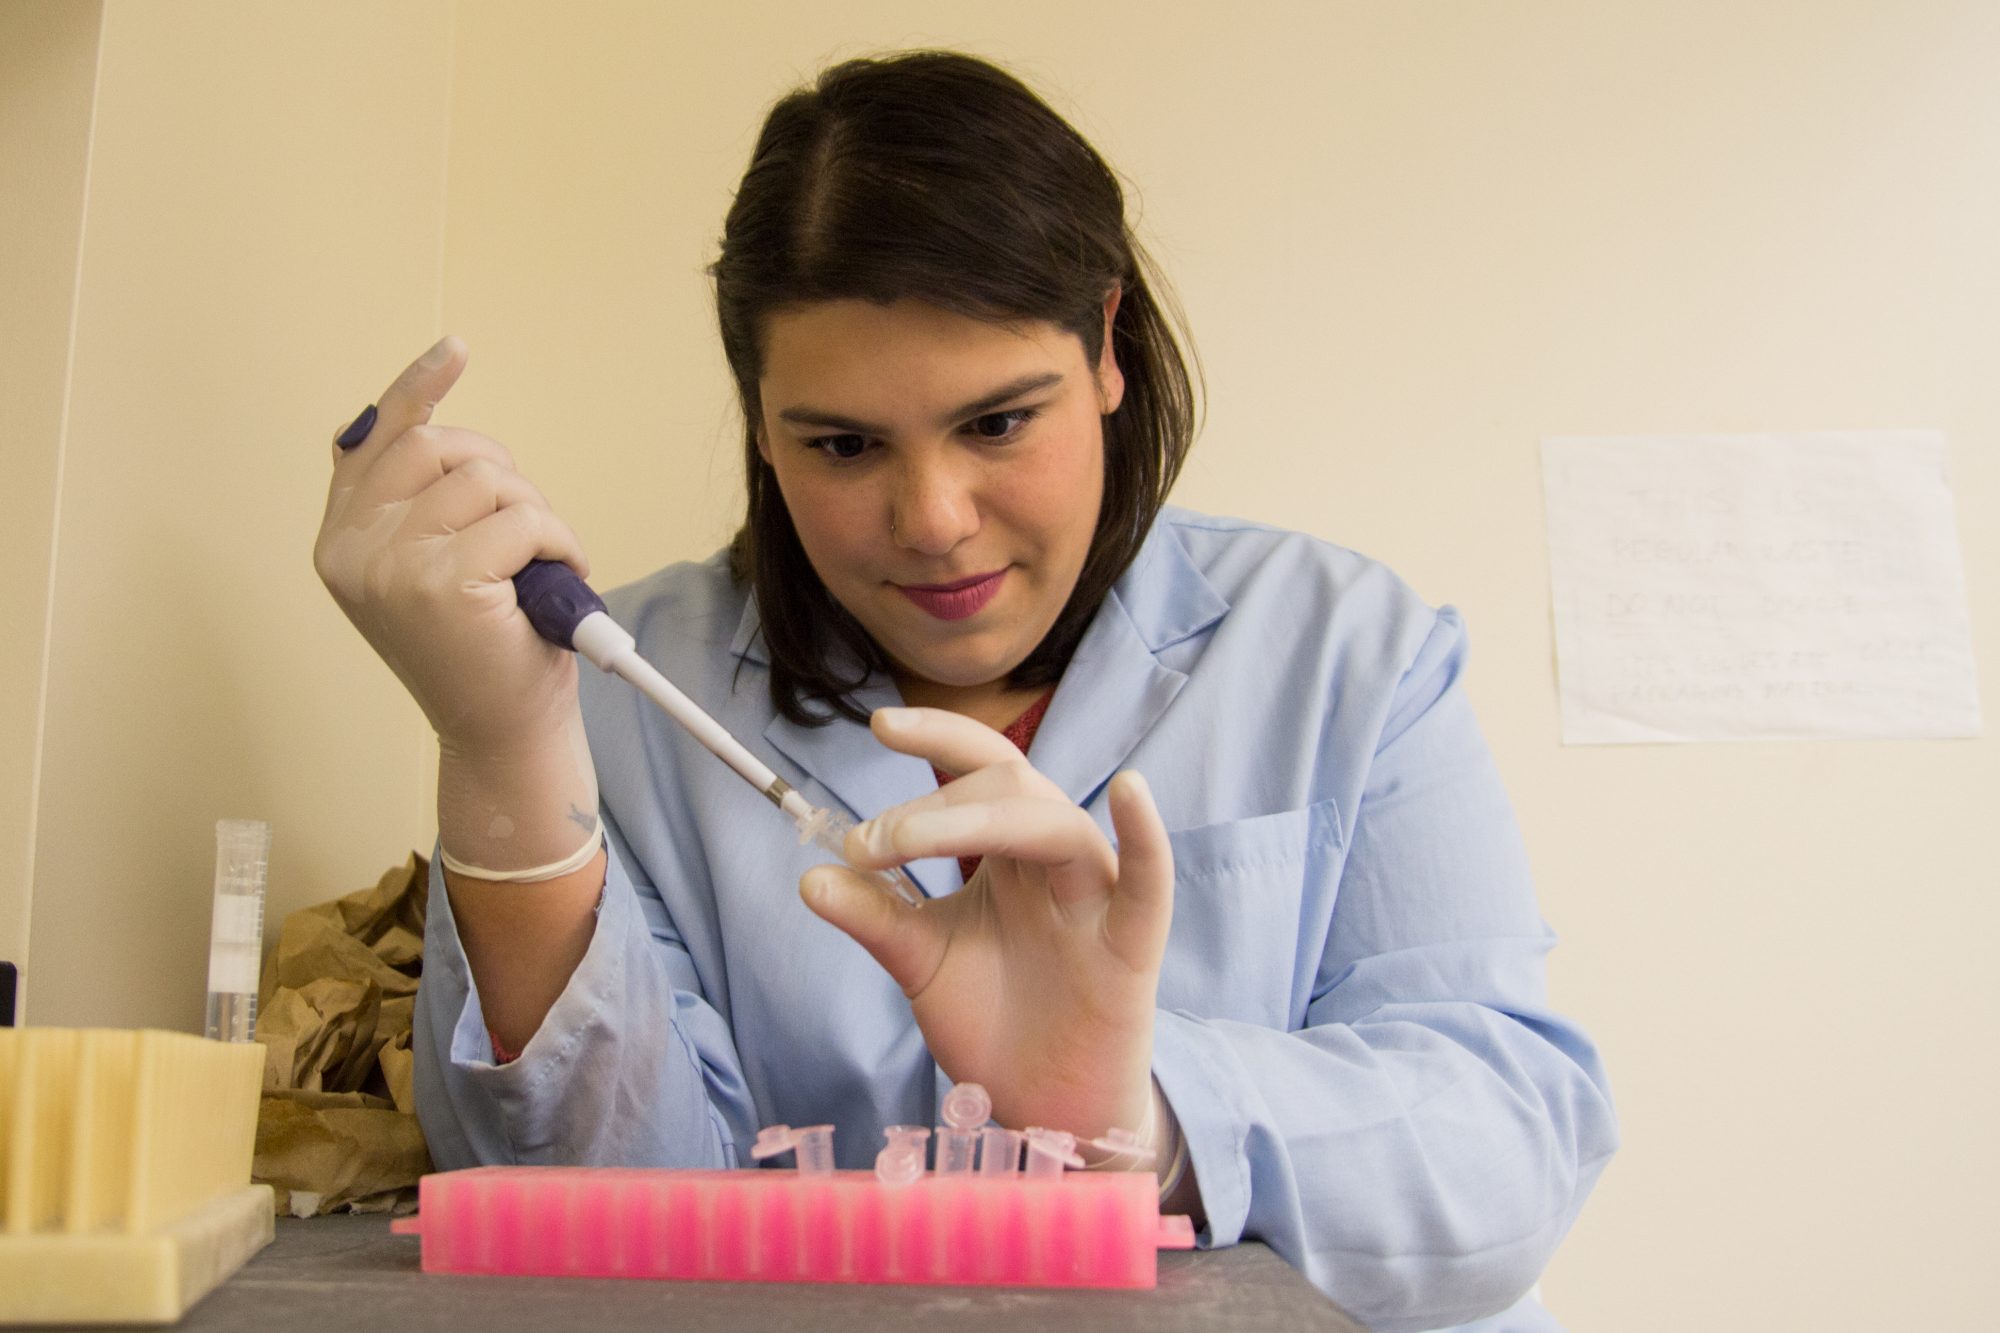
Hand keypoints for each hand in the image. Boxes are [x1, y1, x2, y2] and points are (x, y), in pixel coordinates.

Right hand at [312, 337, 589, 763]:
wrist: (502, 732)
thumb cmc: (483, 649)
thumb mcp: (431, 568)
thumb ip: (416, 505)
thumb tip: (428, 424)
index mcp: (340, 541)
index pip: (371, 439)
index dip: (417, 390)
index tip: (456, 350)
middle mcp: (352, 550)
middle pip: (439, 447)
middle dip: (502, 474)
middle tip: (528, 531)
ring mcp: (391, 566)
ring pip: (486, 479)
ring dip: (536, 513)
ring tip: (544, 565)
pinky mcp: (442, 583)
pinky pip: (522, 518)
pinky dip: (558, 540)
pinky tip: (560, 577)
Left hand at [800, 707, 1174, 1143]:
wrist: (1042, 1111)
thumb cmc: (995, 1022)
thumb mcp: (920, 961)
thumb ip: (875, 916)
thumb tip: (810, 875)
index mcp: (1009, 854)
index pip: (981, 769)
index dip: (939, 736)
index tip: (879, 724)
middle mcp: (1054, 862)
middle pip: (1010, 788)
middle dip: (930, 804)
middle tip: (866, 843)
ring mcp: (1096, 900)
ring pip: (1055, 825)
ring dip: (976, 818)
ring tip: (904, 838)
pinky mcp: (1133, 948)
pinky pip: (1149, 882)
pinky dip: (1146, 837)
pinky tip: (1132, 792)